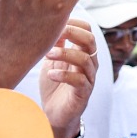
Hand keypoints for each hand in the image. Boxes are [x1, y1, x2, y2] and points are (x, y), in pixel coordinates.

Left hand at [38, 20, 97, 137]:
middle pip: (90, 40)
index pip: (87, 29)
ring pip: (84, 59)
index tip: (53, 23)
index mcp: (82, 52)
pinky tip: (50, 75)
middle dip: (71, 33)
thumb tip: (50, 24)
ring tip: (47, 54)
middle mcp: (89, 63)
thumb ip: (55, 45)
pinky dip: (63, 75)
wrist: (54, 114)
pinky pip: (79, 80)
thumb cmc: (53, 86)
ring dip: (64, 54)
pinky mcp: (84, 93)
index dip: (73, 23)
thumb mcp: (51, 61)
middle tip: (53, 35)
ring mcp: (88, 78)